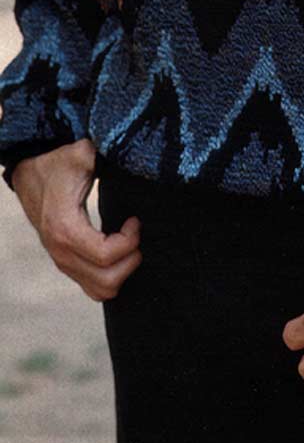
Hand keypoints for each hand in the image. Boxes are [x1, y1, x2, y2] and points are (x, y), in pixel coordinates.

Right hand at [12, 138, 141, 301]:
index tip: (134, 220)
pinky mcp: (65, 263)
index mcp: (66, 228)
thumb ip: (103, 153)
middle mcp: (61, 252)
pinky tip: (117, 251)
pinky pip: (93, 286)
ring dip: (122, 271)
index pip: (106, 255)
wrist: (29, 173)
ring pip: (101, 290)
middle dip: (130, 259)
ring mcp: (62, 261)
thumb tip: (129, 151)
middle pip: (107, 281)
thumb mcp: (80, 153)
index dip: (130, 240)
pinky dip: (111, 276)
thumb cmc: (57, 163)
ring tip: (128, 244)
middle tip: (134, 235)